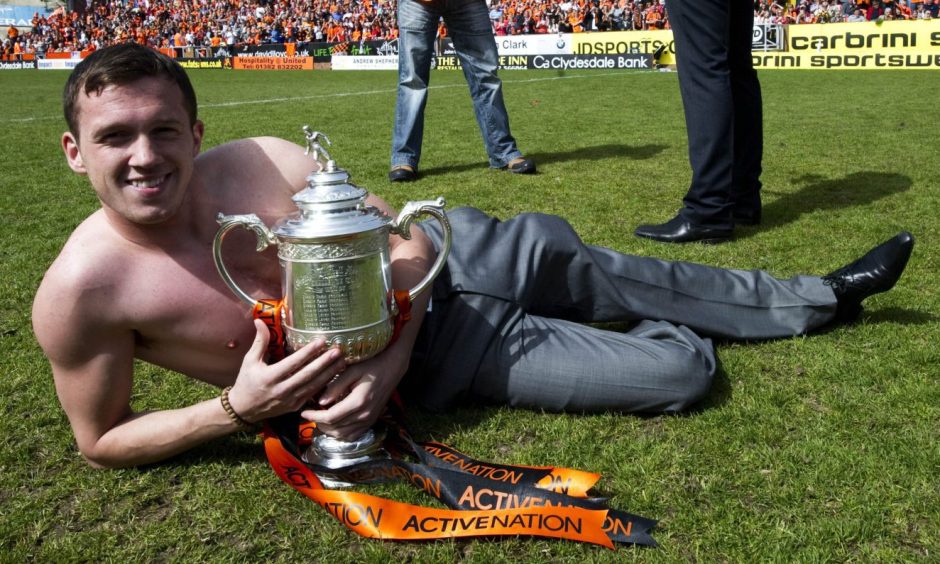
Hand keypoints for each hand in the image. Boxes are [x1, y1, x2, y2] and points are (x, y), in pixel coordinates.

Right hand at [226, 320, 346, 422]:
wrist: (244, 409)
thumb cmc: (246, 381)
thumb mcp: (249, 361)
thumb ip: (259, 341)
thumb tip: (259, 321)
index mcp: (270, 377)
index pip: (293, 363)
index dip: (308, 352)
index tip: (321, 341)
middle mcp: (281, 390)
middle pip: (307, 375)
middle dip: (324, 363)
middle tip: (337, 351)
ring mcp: (289, 400)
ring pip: (313, 386)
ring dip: (329, 374)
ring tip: (341, 361)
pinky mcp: (295, 407)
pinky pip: (312, 395)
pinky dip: (324, 386)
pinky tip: (335, 376)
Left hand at [299, 343, 409, 439]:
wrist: (393, 368)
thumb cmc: (372, 364)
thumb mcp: (352, 370)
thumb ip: (336, 386)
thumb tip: (320, 401)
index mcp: (359, 401)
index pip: (331, 417)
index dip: (314, 416)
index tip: (303, 411)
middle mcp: (365, 415)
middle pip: (335, 428)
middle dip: (319, 423)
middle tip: (309, 414)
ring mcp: (369, 420)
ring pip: (343, 435)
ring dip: (328, 430)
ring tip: (319, 419)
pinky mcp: (371, 421)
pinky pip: (353, 435)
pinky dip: (340, 434)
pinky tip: (333, 424)